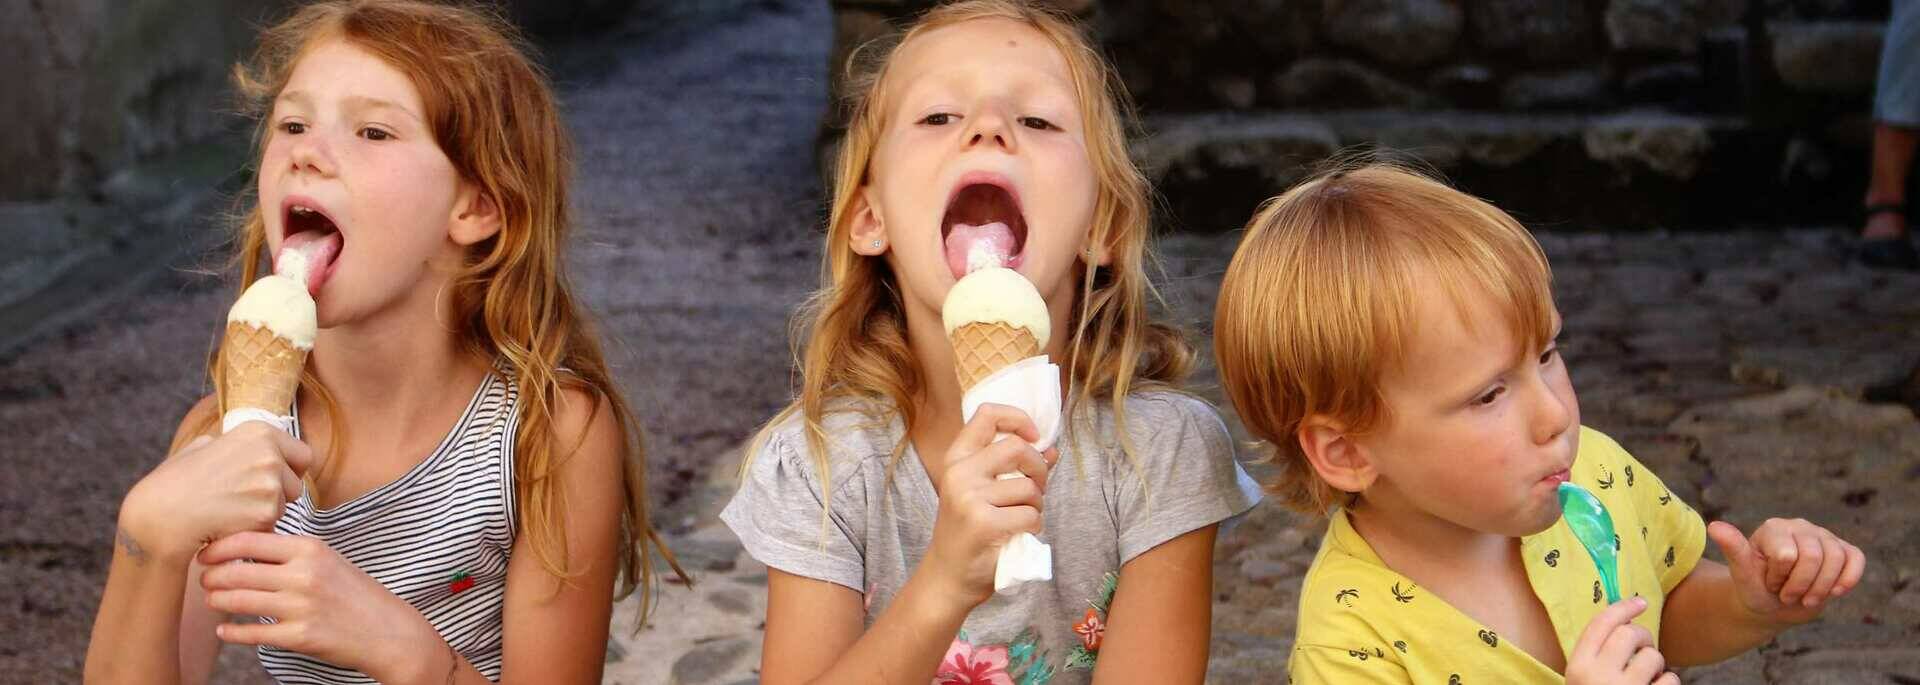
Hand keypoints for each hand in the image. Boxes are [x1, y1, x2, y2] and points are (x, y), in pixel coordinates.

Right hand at [119, 423, 311, 563]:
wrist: (159, 516)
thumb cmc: (175, 484)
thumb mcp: (201, 447)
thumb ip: (230, 444)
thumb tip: (245, 444)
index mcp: (258, 432)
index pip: (303, 455)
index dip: (291, 470)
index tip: (275, 480)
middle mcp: (270, 453)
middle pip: (296, 484)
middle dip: (277, 495)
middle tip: (241, 500)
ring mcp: (270, 484)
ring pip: (285, 507)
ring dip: (265, 513)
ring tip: (230, 511)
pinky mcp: (266, 513)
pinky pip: (273, 526)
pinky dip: (255, 529)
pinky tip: (229, 524)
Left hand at [200, 531, 444, 681]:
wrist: (388, 631)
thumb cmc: (356, 593)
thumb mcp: (329, 560)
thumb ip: (292, 552)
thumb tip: (244, 546)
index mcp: (311, 549)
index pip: (248, 541)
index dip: (218, 547)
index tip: (205, 553)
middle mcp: (304, 575)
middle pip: (236, 571)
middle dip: (211, 576)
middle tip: (204, 579)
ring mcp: (301, 607)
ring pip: (238, 601)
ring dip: (216, 601)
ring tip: (211, 600)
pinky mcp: (299, 636)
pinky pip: (251, 633)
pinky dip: (231, 632)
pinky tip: (225, 630)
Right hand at [924, 403, 1056, 608]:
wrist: (948, 577)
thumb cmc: (968, 533)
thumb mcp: (981, 492)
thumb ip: (1011, 468)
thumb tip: (1051, 450)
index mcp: (956, 459)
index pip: (987, 414)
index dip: (1018, 418)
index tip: (1034, 436)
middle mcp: (959, 473)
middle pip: (1016, 447)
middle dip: (1038, 468)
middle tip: (1037, 488)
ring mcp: (970, 498)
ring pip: (1029, 487)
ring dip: (1037, 504)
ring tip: (1022, 517)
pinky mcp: (985, 524)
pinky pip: (1031, 515)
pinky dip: (1034, 526)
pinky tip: (1019, 533)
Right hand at [1565, 597, 1678, 684]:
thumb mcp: (1580, 677)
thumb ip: (1593, 655)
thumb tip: (1624, 623)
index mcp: (1579, 666)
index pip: (1601, 624)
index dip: (1623, 608)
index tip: (1640, 602)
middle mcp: (1600, 676)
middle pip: (1629, 633)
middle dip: (1642, 636)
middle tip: (1643, 647)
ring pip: (1653, 656)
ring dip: (1655, 662)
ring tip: (1648, 674)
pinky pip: (1670, 679)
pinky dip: (1667, 680)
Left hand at [1708, 519, 1865, 624]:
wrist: (1774, 604)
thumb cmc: (1755, 588)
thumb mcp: (1742, 574)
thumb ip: (1734, 550)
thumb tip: (1714, 526)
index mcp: (1774, 528)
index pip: (1787, 555)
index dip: (1780, 578)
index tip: (1769, 582)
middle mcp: (1801, 526)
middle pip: (1814, 558)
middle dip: (1800, 586)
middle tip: (1787, 594)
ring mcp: (1824, 537)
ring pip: (1836, 560)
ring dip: (1821, 589)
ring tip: (1804, 596)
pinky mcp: (1844, 550)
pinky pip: (1856, 560)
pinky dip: (1847, 580)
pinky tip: (1834, 592)